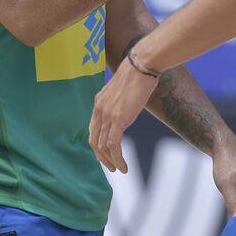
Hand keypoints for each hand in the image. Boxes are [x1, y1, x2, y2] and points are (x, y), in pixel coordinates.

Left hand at [89, 58, 158, 173]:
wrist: (141, 66)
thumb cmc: (138, 75)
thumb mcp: (124, 91)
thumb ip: (120, 102)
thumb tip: (127, 108)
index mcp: (99, 102)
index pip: (94, 128)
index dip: (98, 144)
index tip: (106, 153)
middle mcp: (99, 110)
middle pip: (94, 140)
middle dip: (101, 156)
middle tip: (111, 167)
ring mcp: (107, 115)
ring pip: (103, 146)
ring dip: (111, 161)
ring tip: (120, 169)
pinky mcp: (118, 119)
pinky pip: (113, 145)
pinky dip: (117, 159)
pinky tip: (124, 167)